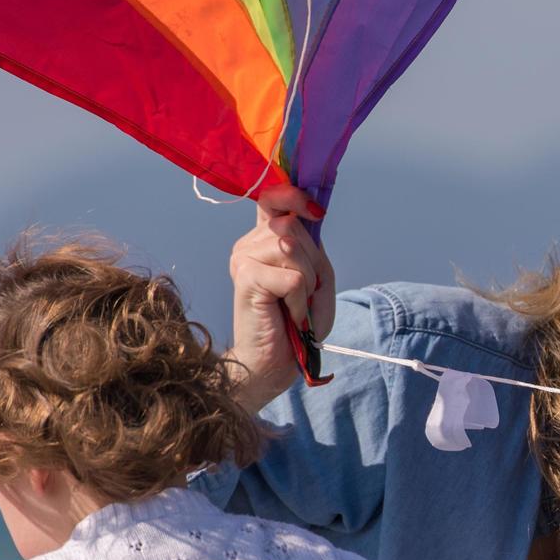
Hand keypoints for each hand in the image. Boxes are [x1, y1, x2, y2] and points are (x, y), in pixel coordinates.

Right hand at [227, 186, 336, 410]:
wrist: (273, 363)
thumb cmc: (296, 323)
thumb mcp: (317, 279)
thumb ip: (313, 248)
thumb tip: (296, 223)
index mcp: (264, 239)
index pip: (274, 197)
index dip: (296, 196)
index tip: (316, 213)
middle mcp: (249, 243)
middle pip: (294, 226)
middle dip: (313, 262)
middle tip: (304, 294)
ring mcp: (243, 258)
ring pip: (294, 249)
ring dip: (308, 283)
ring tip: (294, 304)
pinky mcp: (245, 277)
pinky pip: (293, 278)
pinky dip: (300, 301)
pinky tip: (288, 314)